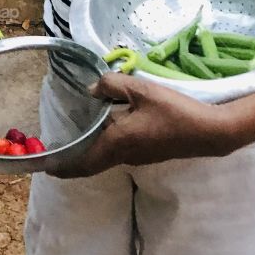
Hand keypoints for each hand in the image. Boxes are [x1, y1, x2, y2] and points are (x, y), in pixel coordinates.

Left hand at [46, 73, 239, 177]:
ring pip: (105, 157)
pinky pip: (118, 152)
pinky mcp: (148, 152)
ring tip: (74, 140)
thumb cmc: (174, 111)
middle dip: (72, 161)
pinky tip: (105, 130)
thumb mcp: (142, 91)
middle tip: (54, 156)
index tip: (45, 169)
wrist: (209, 133)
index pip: (83, 162)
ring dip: (88, 153)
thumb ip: (113, 86)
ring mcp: (138, 156)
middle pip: (92, 163)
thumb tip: (92, 89)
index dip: (63, 167)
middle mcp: (124, 155)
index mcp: (117, 142)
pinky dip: (104, 147)